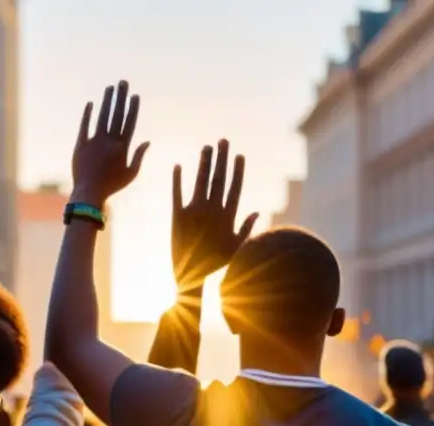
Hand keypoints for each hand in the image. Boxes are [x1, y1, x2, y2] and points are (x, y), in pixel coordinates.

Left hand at [71, 81, 149, 206]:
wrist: (89, 193)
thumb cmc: (111, 186)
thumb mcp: (130, 174)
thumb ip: (139, 156)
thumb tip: (147, 141)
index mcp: (122, 148)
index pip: (129, 122)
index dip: (133, 108)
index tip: (135, 95)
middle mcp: (109, 141)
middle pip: (117, 114)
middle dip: (121, 97)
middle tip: (123, 82)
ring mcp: (94, 141)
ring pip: (102, 116)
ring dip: (107, 100)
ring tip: (110, 87)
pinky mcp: (81, 144)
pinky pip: (85, 125)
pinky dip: (87, 114)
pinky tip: (91, 103)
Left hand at [171, 140, 258, 290]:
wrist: (190, 276)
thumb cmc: (215, 264)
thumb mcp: (235, 247)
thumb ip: (246, 228)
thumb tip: (257, 212)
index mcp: (227, 216)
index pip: (234, 187)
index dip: (237, 170)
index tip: (239, 155)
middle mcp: (211, 210)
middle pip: (218, 178)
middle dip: (221, 158)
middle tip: (223, 141)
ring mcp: (194, 212)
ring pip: (200, 181)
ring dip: (203, 163)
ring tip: (206, 148)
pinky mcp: (177, 216)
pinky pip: (177, 193)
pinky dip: (177, 179)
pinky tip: (178, 165)